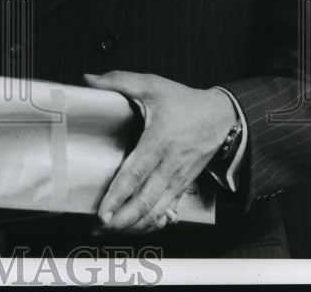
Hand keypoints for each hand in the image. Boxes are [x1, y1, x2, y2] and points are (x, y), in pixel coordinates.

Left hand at [83, 70, 235, 234]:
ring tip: (111, 230)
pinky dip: (151, 223)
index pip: (135, 174)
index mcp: (159, 141)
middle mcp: (170, 165)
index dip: (118, 195)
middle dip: (121, 219)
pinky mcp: (183, 185)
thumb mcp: (152, 84)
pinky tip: (136, 227)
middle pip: (145, 201)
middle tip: (98, 227)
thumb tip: (89, 80)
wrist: (221, 117)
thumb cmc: (185, 102)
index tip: (103, 211)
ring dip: (134, 225)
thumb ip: (119, 81)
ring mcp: (178, 178)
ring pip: (156, 211)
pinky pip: (167, 210)